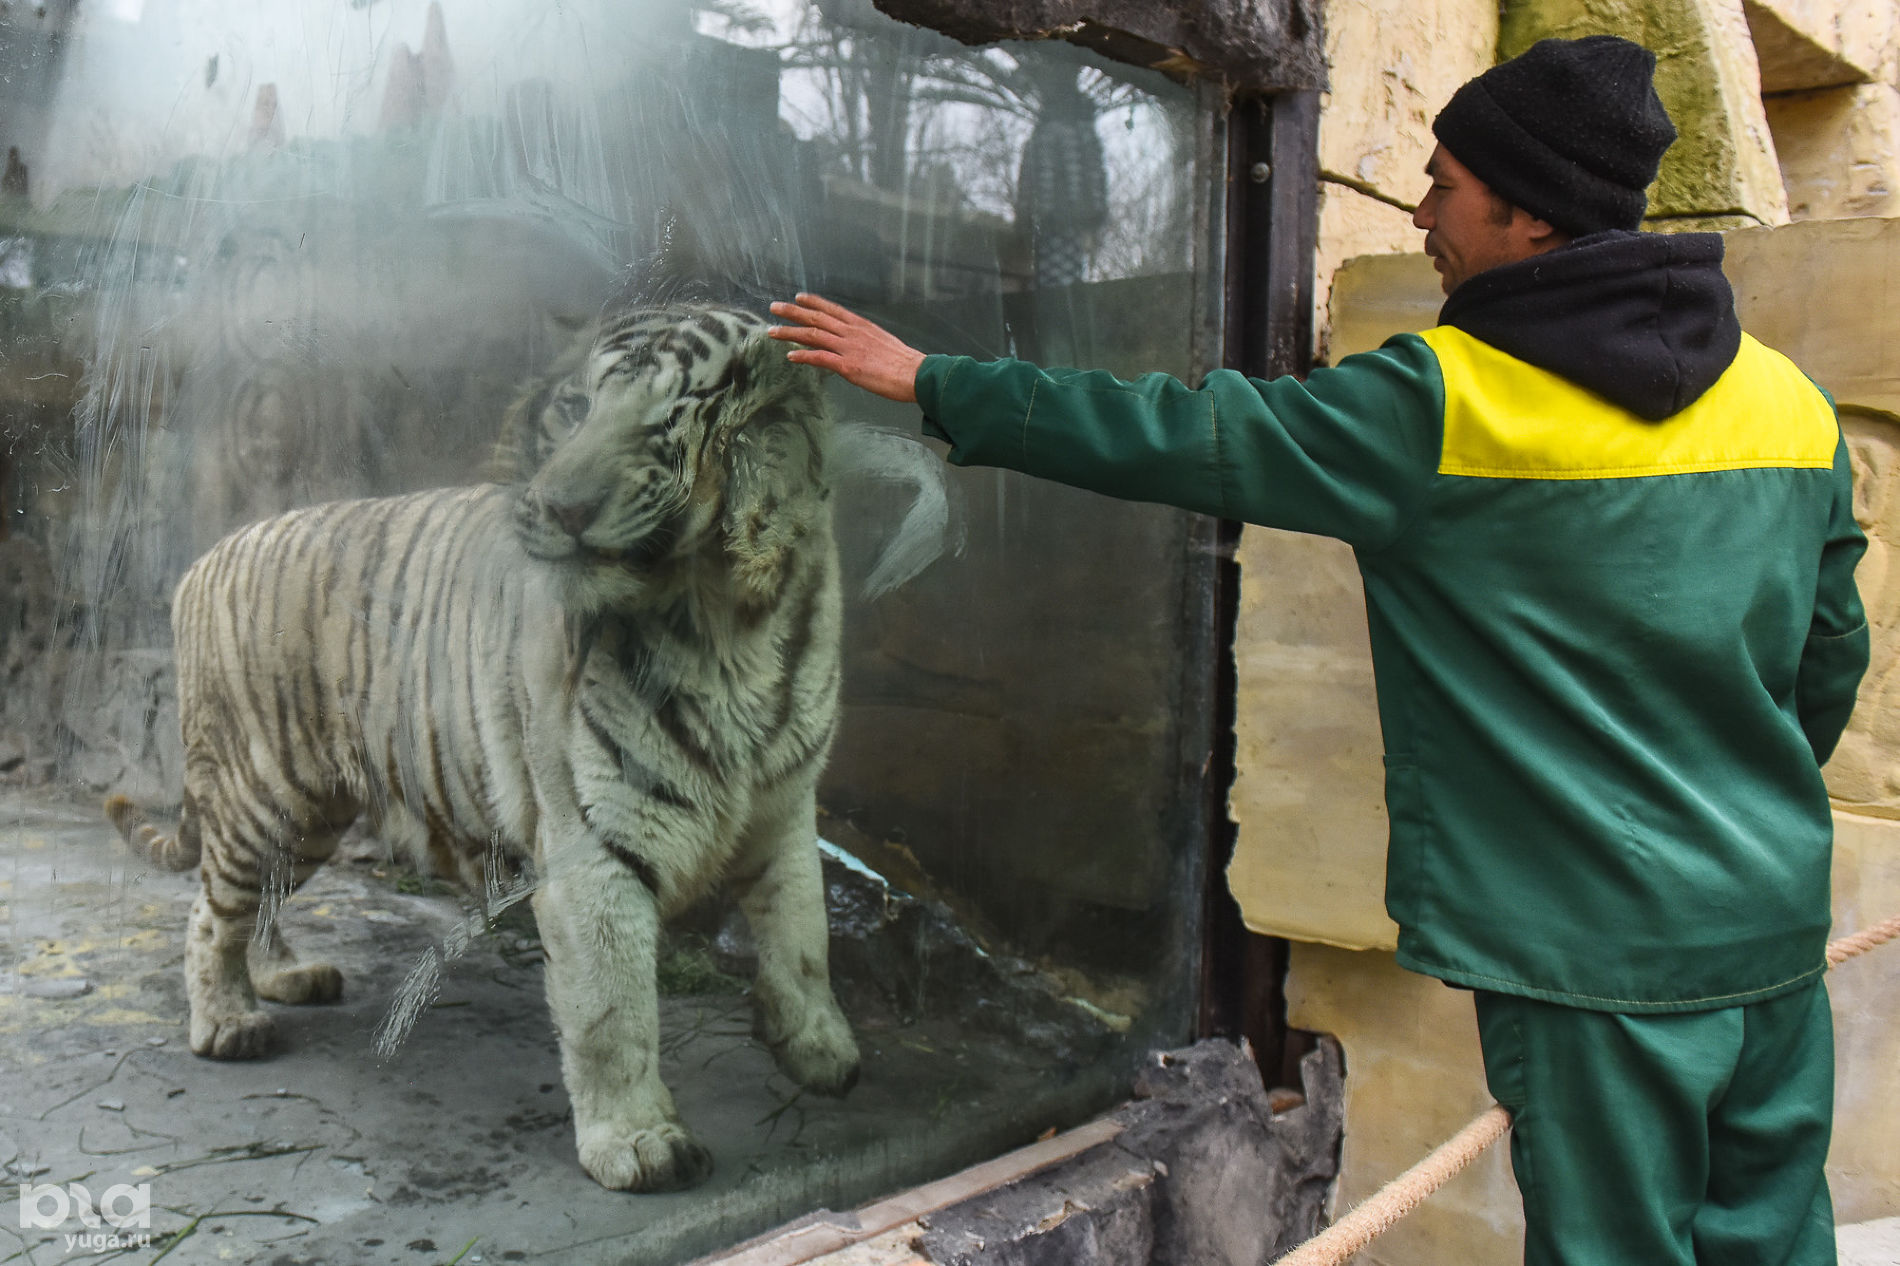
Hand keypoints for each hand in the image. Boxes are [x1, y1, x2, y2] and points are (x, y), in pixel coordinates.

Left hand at [768, 294, 925, 403]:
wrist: (915, 374)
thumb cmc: (904, 363)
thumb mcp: (883, 343)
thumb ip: (865, 341)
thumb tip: (856, 346)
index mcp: (861, 326)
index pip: (833, 309)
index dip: (814, 302)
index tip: (799, 297)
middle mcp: (852, 333)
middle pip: (817, 317)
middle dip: (793, 311)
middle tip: (775, 307)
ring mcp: (849, 348)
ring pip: (813, 335)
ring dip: (790, 332)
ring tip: (772, 331)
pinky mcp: (848, 366)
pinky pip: (820, 358)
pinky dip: (803, 356)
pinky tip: (790, 356)